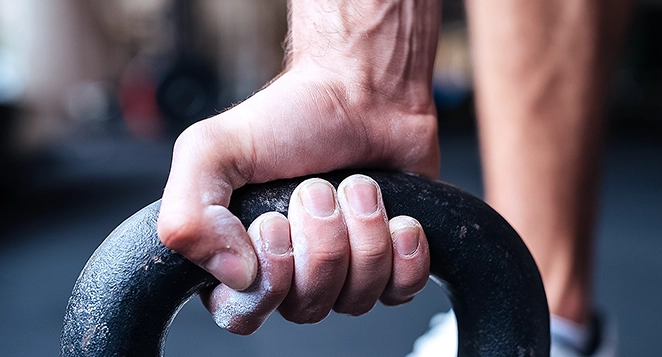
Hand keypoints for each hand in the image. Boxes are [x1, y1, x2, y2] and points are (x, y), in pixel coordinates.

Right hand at [157, 0, 440, 330]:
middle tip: (318, 189)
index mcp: (238, 257)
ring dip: (363, 232)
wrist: (362, 91)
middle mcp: (291, 273)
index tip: (275, 222)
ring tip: (358, 186)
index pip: (244, 314)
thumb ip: (188, 215)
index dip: (268, 277)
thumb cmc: (290, 117)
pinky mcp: (390, 264)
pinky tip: (397, 215)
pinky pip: (402, 289)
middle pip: (308, 307)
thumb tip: (236, 276)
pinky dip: (404, 250)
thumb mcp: (211, 150)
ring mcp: (344, 271)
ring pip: (357, 297)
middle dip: (321, 242)